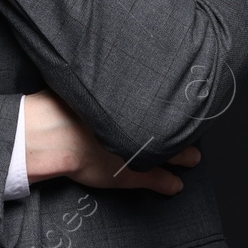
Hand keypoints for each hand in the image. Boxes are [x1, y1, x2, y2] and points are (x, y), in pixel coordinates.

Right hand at [23, 88, 200, 195]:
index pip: (160, 106)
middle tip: (196, 129)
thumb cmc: (64, 108)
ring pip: (169, 155)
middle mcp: (137, 128)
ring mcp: (137, 154)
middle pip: (169, 128)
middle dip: (183, 130)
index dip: (172, 107)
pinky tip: (176, 186)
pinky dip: (168, 184)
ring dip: (183, 157)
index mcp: (130, 107)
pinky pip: (156, 181)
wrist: (52, 135)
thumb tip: (107, 61)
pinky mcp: (128, 176)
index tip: (185, 103)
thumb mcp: (83, 86)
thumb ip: (100, 78)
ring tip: (195, 158)